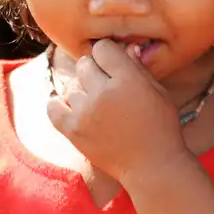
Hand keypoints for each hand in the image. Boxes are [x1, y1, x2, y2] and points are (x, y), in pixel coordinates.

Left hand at [46, 40, 187, 182]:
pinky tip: (70, 106)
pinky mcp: (73, 132)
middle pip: (84, 64)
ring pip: (71, 86)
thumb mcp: (158, 92)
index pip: (102, 48)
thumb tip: (127, 46)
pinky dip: (59, 104)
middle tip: (106, 85)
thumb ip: (138, 67)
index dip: (108, 54)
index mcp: (127, 81)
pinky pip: (53, 108)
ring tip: (96, 103)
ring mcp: (85, 113)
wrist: (152, 167)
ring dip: (82, 91)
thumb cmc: (160, 127)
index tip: (113, 64)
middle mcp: (103, 94)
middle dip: (95, 70)